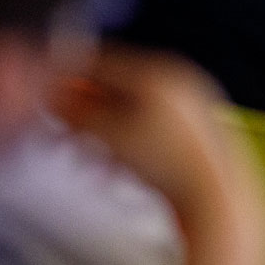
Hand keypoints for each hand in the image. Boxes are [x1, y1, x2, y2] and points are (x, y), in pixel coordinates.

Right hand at [50, 47, 257, 225]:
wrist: (215, 203)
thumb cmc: (172, 167)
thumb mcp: (110, 135)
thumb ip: (76, 112)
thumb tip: (53, 97)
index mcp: (161, 72)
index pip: (102, 61)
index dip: (69, 77)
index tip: (49, 94)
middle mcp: (180, 84)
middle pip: (116, 88)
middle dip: (85, 112)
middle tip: (64, 131)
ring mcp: (192, 110)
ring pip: (131, 113)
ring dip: (102, 133)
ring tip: (87, 159)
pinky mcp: (197, 138)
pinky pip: (150, 131)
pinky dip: (127, 144)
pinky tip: (113, 169)